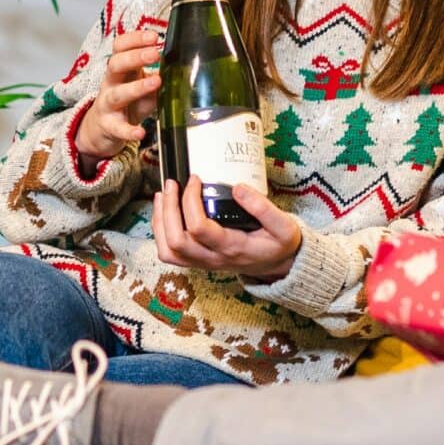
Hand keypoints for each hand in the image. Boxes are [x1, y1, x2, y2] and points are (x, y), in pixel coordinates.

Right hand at [72, 32, 162, 168]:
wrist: (103, 128)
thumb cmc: (127, 102)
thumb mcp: (141, 85)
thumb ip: (158, 77)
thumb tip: (184, 69)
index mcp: (120, 69)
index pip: (120, 47)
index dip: (135, 39)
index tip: (154, 37)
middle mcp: (111, 83)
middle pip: (115, 64)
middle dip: (135, 57)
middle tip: (155, 53)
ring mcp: (108, 104)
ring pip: (117, 94)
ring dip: (136, 87)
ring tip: (156, 82)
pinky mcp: (109, 126)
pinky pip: (118, 128)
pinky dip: (129, 131)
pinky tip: (141, 133)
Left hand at [152, 177, 302, 281]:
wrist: (277, 265)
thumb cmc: (278, 244)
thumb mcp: (283, 226)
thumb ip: (263, 208)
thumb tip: (238, 188)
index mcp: (232, 248)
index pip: (199, 228)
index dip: (190, 201)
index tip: (195, 179)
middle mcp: (212, 258)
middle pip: (176, 241)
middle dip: (168, 209)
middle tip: (172, 184)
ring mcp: (202, 262)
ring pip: (168, 250)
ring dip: (159, 221)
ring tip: (163, 195)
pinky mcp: (197, 261)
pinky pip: (170, 254)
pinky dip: (160, 233)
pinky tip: (164, 212)